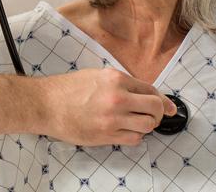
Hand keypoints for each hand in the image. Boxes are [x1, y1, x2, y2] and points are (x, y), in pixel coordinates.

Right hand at [40, 68, 176, 146]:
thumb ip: (121, 84)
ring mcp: (112, 118)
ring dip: (147, 126)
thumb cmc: (68, 89)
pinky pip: (133, 139)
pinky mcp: (106, 135)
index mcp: (116, 79)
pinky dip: (135, 136)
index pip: (151, 90)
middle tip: (153, 116)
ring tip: (137, 123)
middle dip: (159, 114)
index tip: (169, 107)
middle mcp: (117, 98)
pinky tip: (126, 131)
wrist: (46, 104)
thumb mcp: (97, 75)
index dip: (163, 100)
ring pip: (147, 126)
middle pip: (154, 109)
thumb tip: (144, 94)